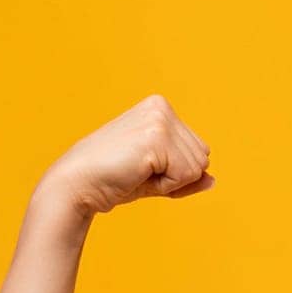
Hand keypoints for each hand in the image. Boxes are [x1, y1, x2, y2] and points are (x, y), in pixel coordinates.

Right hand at [35, 94, 214, 219]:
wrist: (78, 184)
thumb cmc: (113, 180)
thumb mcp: (158, 177)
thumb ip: (187, 176)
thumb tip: (213, 179)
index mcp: (161, 108)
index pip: (199, 151)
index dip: (176, 172)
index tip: (143, 167)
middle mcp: (162, 107)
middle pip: (202, 158)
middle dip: (177, 176)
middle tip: (139, 172)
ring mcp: (160, 120)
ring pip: (197, 167)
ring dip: (171, 181)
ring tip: (137, 172)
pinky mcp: (156, 137)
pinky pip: (186, 175)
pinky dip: (166, 185)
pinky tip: (137, 173)